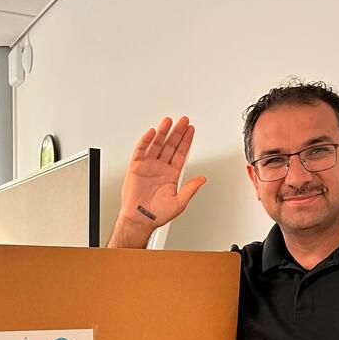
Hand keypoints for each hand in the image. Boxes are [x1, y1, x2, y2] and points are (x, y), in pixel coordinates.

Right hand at [110, 116, 205, 246]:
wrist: (140, 219)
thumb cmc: (157, 214)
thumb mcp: (179, 203)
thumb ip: (190, 189)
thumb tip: (202, 179)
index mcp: (171, 175)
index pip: (180, 153)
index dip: (186, 141)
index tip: (191, 130)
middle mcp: (160, 168)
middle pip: (170, 145)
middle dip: (177, 132)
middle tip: (183, 120)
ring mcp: (148, 166)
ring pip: (157, 144)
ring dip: (163, 132)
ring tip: (168, 121)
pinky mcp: (136, 167)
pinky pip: (141, 150)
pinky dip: (145, 140)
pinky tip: (152, 132)